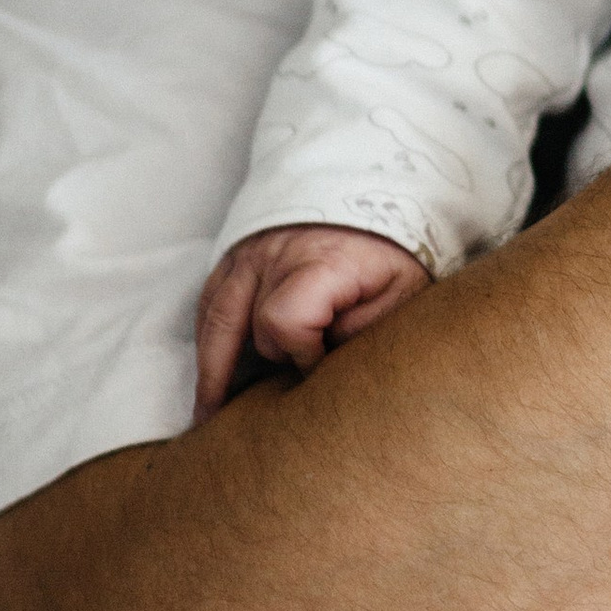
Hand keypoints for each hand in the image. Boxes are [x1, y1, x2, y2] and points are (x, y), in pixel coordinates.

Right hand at [192, 222, 428, 416]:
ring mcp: (250, 252)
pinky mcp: (237, 253)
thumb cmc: (393, 251)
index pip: (283, 321)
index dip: (299, 354)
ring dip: (209, 367)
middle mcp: (275, 254)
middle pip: (246, 323)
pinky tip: (209, 373)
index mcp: (320, 262)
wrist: (375, 194)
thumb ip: (367, 328)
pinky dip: (207, 336)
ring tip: (207, 415)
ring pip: (215, 316)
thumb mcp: (403, 290)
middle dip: (256, 365)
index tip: (319, 369)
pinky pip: (210, 300)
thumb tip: (324, 365)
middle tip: (249, 417)